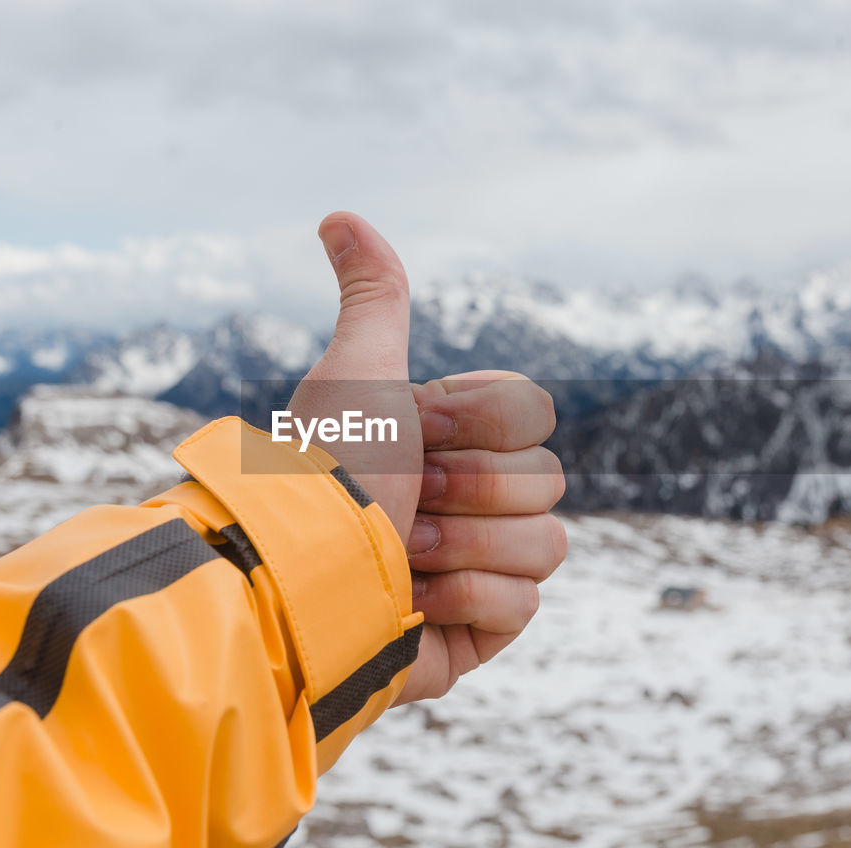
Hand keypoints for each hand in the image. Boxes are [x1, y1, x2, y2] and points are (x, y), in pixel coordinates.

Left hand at [289, 212, 566, 704]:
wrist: (303, 584)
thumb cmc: (329, 473)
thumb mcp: (358, 375)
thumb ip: (376, 298)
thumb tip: (338, 214)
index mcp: (447, 440)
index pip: (531, 413)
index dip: (480, 423)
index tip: (418, 432)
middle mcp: (467, 500)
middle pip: (547, 478)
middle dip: (471, 489)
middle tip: (406, 500)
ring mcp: (478, 566)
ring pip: (546, 544)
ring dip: (468, 545)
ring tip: (405, 555)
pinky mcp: (482, 630)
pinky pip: (526, 604)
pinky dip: (468, 599)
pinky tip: (415, 602)